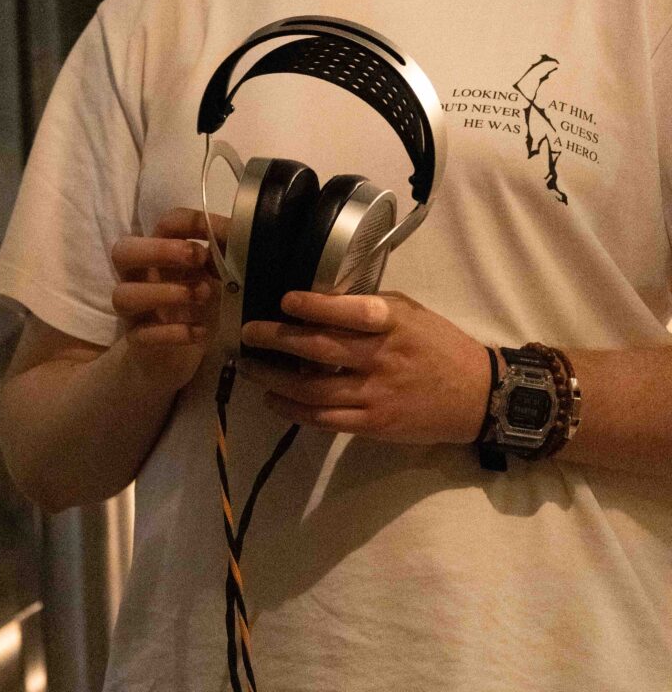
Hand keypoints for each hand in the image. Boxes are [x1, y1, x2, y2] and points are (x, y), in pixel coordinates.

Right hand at [110, 207, 226, 389]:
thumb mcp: (217, 279)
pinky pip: (144, 334)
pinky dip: (174, 332)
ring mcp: (134, 310)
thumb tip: (241, 233)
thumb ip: (225, 256)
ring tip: (201, 296)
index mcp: (160, 255)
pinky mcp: (138, 340)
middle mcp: (139, 278)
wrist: (182, 356)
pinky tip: (200, 331)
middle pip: (123, 252)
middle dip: (158, 250)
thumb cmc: (200, 308)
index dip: (187, 223)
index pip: (162, 226)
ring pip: (124, 295)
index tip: (214, 233)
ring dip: (164, 292)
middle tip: (196, 258)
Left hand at [238, 291, 490, 445]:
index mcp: (394, 324)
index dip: (315, 306)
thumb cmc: (437, 346)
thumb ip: (369, 306)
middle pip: (321, 349)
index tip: (285, 300)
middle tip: (249, 332)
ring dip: (273, 378)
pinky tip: (273, 399)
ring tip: (249, 367)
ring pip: (313, 389)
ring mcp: (376, 395)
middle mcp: (383, 358)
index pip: (351, 312)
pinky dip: (293, 410)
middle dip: (277, 340)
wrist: (476, 396)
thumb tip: (319, 299)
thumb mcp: (411, 312)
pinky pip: (324, 419)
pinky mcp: (373, 424)